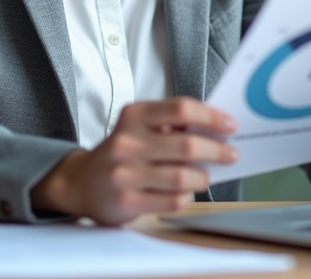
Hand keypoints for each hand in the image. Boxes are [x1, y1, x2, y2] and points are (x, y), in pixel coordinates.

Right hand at [30, 97, 237, 224]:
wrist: (79, 182)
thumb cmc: (121, 152)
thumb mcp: (138, 127)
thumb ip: (170, 125)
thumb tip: (217, 131)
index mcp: (134, 115)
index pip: (181, 108)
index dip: (212, 117)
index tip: (230, 125)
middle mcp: (127, 142)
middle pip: (188, 144)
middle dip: (217, 150)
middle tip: (231, 154)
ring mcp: (125, 173)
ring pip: (183, 176)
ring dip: (202, 177)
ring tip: (205, 176)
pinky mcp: (127, 201)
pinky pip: (173, 200)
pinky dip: (186, 196)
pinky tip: (184, 192)